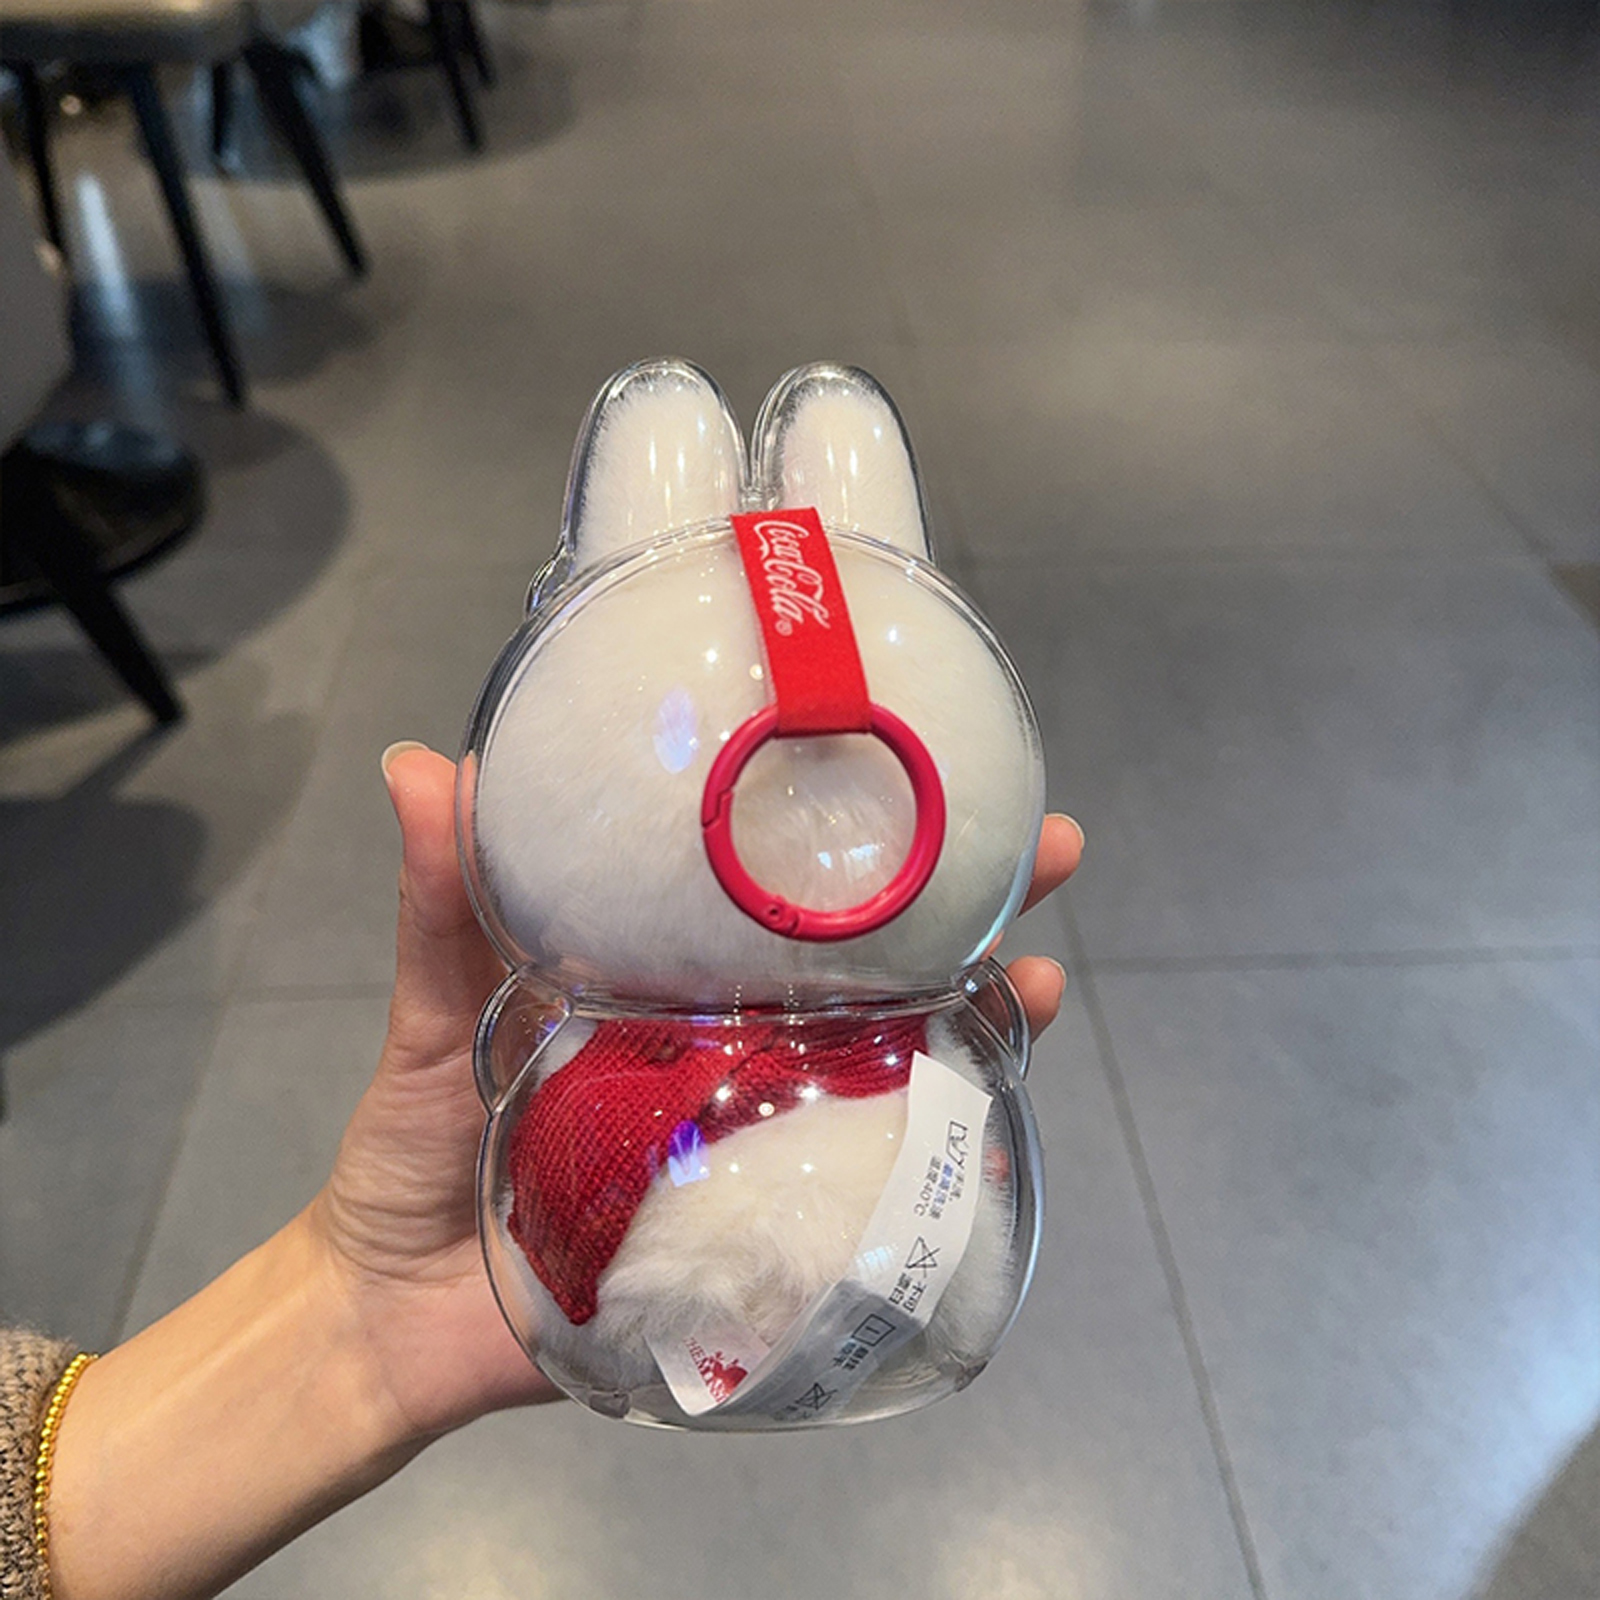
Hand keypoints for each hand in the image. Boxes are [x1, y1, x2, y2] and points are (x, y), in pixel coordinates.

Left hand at [309, 745, 1083, 1440]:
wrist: (395, 1318)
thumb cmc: (413, 1151)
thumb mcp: (432, 1011)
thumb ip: (438, 902)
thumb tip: (415, 761)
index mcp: (673, 985)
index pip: (786, 897)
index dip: (862, 830)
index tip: (937, 756)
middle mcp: (738, 1052)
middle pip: (876, 973)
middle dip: (970, 909)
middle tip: (1046, 854)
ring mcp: (762, 1143)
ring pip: (898, 1074)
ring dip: (985, 1027)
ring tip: (1037, 988)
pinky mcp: (763, 1237)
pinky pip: (864, 1202)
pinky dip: (935, 1172)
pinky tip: (988, 1141)